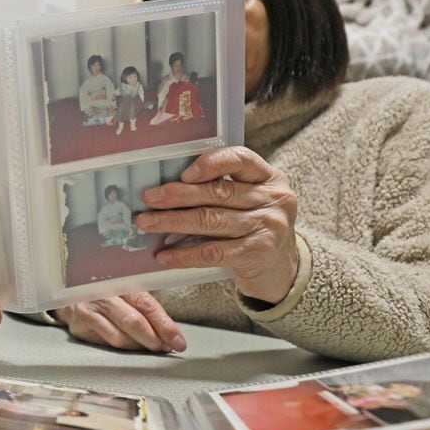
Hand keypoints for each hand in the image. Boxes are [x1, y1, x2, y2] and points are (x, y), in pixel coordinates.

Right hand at [53, 293, 185, 352]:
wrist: (72, 293)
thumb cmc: (107, 291)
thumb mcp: (126, 287)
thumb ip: (145, 302)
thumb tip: (172, 328)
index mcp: (117, 279)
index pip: (145, 304)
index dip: (164, 324)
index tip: (178, 340)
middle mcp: (101, 293)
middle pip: (133, 322)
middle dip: (154, 339)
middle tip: (167, 348)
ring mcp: (87, 311)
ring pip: (120, 337)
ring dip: (140, 346)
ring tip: (153, 348)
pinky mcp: (79, 327)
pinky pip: (106, 344)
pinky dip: (124, 348)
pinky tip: (133, 347)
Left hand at [137, 146, 298, 303]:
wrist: (282, 270)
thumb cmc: (256, 228)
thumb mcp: (251, 201)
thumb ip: (223, 189)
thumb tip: (167, 187)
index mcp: (269, 178)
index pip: (241, 159)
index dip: (211, 163)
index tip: (183, 173)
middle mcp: (273, 199)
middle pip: (219, 192)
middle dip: (178, 195)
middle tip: (149, 198)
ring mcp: (267, 227)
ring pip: (211, 220)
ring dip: (173, 221)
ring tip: (147, 222)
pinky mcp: (257, 253)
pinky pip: (213, 252)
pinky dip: (185, 254)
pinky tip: (165, 255)